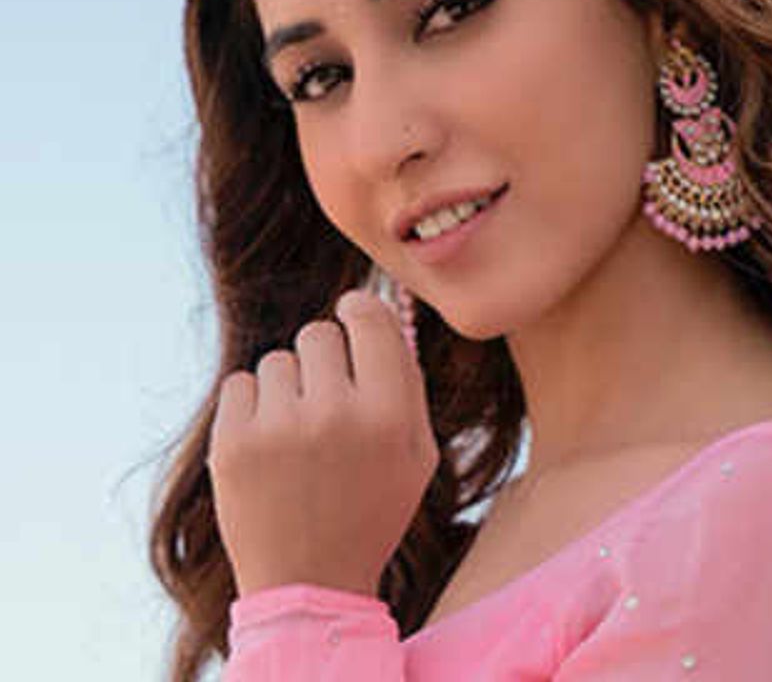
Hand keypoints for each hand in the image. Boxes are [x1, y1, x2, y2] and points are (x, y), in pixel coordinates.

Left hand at [207, 289, 438, 598]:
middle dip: (324, 359)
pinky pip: (240, 383)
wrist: (309, 586)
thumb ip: (407, 382)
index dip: (359, 309)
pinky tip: (267, 445)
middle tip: (327, 400)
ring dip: (288, 387)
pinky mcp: (231, 444)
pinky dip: (252, 406)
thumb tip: (381, 313)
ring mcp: (278, 429)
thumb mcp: (417, 455)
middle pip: (319, 333)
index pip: (369, 319)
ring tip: (296, 437)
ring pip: (279, 360)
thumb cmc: (371, 511)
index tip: (351, 313)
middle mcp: (335, 415)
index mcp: (388, 416)